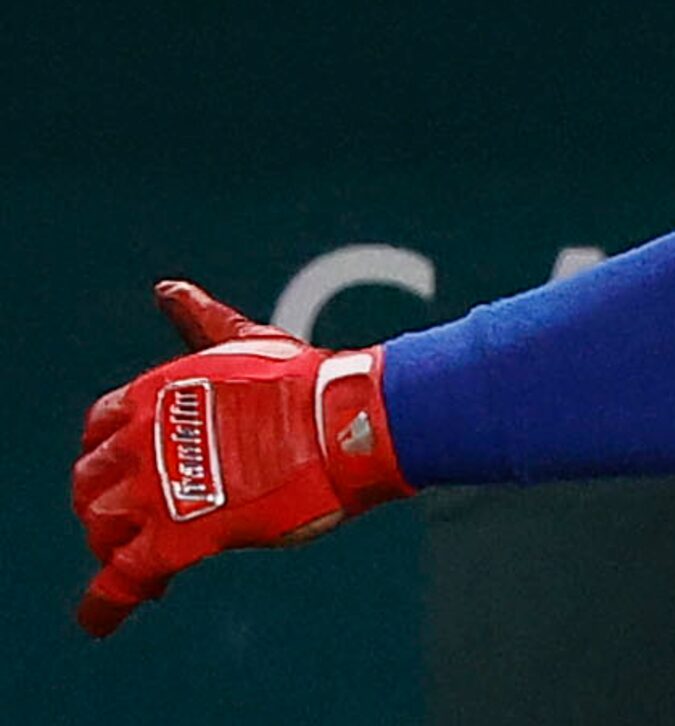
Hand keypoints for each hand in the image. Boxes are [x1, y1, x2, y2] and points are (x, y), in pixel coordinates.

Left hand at [71, 280, 411, 637]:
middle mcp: (140, 441)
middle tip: (131, 519)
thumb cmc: (305, 380)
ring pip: (102, 528)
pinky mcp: (179, 536)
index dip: (108, 453)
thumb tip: (167, 289)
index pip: (98, 429)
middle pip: (91, 483)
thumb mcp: (245, 341)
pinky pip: (121, 579)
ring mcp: (156, 490)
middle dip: (103, 502)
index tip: (128, 468)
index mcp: (153, 392)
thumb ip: (201, 321)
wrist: (348, 421)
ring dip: (111, 545)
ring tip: (136, 559)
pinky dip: (104, 605)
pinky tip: (101, 620)